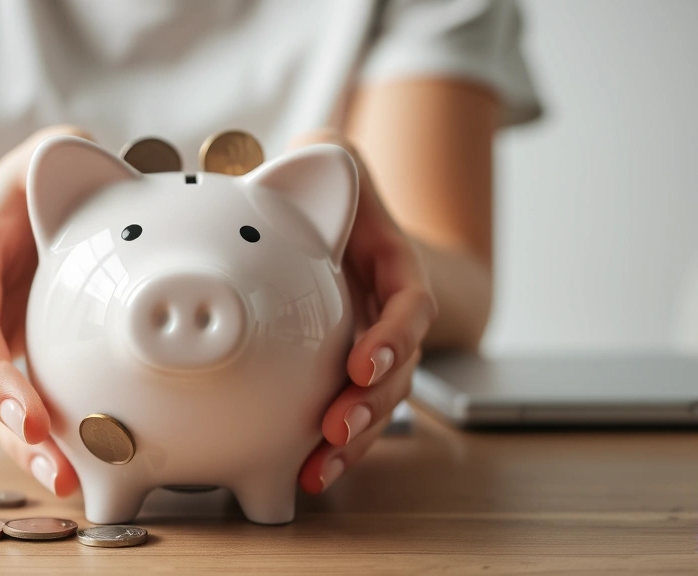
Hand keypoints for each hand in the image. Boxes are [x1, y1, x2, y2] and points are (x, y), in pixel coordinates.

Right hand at [0, 125, 86, 496]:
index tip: (27, 412)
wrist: (24, 210)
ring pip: (0, 406)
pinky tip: (80, 466)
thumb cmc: (38, 181)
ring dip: (30, 448)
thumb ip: (56, 154)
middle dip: (12, 430)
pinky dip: (50, 437)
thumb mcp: (45, 154)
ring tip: (68, 481)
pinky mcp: (22, 360)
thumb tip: (84, 160)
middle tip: (54, 466)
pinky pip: (29, 403)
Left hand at [290, 129, 437, 494]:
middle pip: (399, 369)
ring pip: (377, 402)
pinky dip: (332, 444)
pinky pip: (348, 411)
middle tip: (337, 431)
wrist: (340, 223)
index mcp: (395, 266)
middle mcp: (391, 313)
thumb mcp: (331, 155)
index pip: (410, 305)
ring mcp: (372, 346)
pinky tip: (305, 471)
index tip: (365, 361)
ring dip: (353, 440)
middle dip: (372, 406)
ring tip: (318, 470)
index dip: (394, 336)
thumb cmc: (330, 188)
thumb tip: (291, 156)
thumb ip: (321, 153)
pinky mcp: (346, 371)